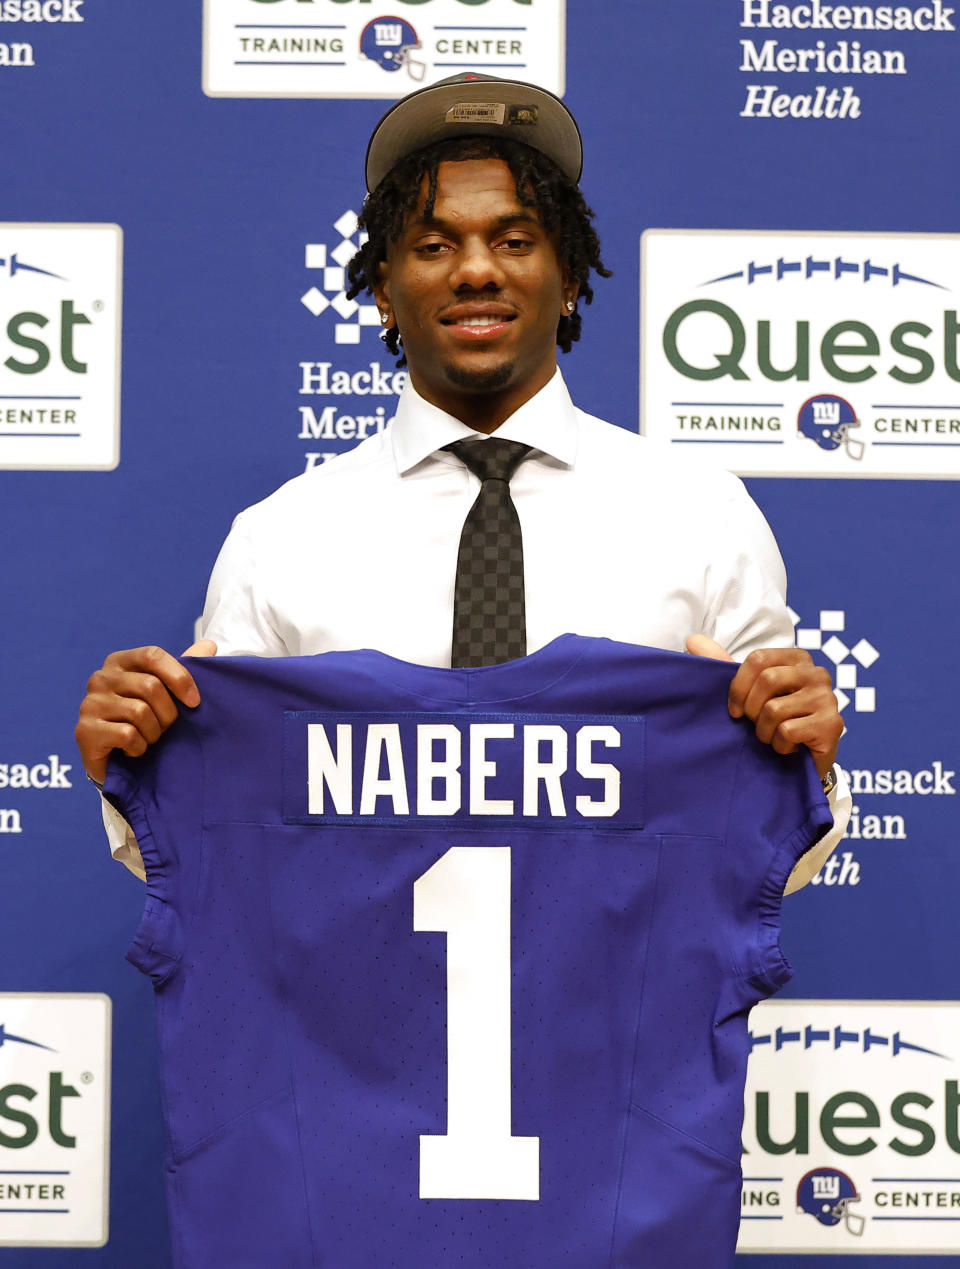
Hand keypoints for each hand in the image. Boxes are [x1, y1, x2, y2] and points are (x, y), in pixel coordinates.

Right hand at [75, 640, 216, 783]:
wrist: (117, 761)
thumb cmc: (144, 721)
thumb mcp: (166, 693)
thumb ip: (185, 669)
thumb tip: (210, 645)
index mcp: (120, 661)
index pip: (152, 655)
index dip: (179, 677)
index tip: (195, 702)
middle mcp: (100, 678)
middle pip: (150, 686)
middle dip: (168, 713)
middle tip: (166, 728)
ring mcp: (89, 703)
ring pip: (139, 712)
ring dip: (154, 733)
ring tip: (148, 738)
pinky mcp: (85, 730)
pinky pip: (127, 734)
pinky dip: (139, 747)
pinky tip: (133, 749)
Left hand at [686, 635, 841, 778]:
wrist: (800, 761)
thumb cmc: (773, 720)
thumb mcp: (747, 690)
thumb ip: (721, 663)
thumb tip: (692, 640)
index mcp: (797, 658)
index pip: (758, 658)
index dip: (738, 686)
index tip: (734, 710)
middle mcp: (817, 673)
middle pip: (767, 680)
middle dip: (751, 710)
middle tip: (756, 725)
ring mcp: (828, 698)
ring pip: (775, 709)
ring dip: (764, 732)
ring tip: (773, 736)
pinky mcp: (832, 725)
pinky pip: (788, 731)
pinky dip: (779, 745)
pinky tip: (788, 747)